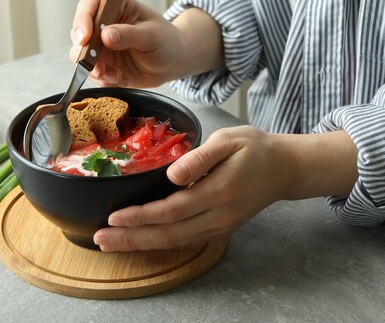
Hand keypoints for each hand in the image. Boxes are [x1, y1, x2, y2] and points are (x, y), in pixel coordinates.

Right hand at [69, 0, 223, 87]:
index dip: (83, 20)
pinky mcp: (102, 64)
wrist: (172, 63)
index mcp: (116, 6)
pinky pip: (92, 73)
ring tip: (115, 76)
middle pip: (78, 32)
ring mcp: (100, 46)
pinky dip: (104, 79)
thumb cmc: (166, 42)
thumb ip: (130, 35)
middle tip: (98, 66)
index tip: (85, 37)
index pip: (90, 6)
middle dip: (84, 51)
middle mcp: (103, 25)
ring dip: (94, 68)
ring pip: (81, 55)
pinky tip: (122, 79)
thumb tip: (106, 36)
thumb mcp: (152, 36)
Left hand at [93, 127, 357, 250]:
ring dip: (140, 244)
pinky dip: (158, 243)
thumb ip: (201, 158)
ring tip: (111, 243)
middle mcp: (218, 215)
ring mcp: (220, 226)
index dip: (141, 216)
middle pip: (168, 234)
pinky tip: (139, 241)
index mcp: (219, 191)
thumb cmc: (254, 149)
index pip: (172, 210)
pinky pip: (184, 241)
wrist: (284, 169)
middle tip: (101, 239)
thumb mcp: (229, 140)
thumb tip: (173, 174)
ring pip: (175, 242)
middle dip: (131, 238)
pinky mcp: (219, 229)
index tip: (114, 217)